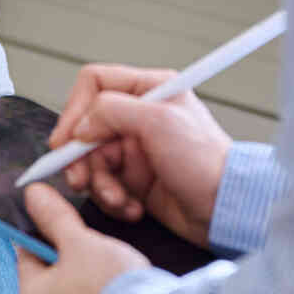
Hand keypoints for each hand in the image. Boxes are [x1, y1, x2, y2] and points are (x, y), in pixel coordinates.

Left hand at [14, 184, 149, 293]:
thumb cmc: (110, 284)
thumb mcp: (81, 241)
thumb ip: (55, 216)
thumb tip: (31, 191)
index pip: (28, 254)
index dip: (48, 234)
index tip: (68, 227)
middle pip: (47, 277)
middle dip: (67, 260)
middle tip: (92, 248)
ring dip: (81, 282)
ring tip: (106, 270)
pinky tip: (112, 293)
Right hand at [52, 63, 233, 247]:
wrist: (226, 209)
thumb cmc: (207, 162)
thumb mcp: (159, 123)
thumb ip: (113, 111)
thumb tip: (81, 124)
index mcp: (149, 89)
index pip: (94, 84)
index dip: (75, 111)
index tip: (67, 141)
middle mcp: (139, 116)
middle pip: (86, 128)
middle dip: (81, 158)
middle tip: (80, 178)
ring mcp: (136, 149)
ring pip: (91, 161)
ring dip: (99, 184)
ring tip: (119, 198)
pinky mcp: (135, 179)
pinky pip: (104, 186)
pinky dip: (112, 200)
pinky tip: (132, 207)